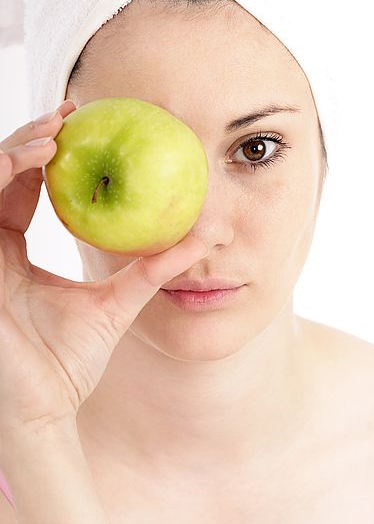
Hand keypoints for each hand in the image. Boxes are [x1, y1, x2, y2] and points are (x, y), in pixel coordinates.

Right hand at [0, 101, 207, 441]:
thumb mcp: (117, 303)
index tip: (80, 128)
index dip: (43, 156)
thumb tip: (203, 239)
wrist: (44, 408)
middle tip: (69, 116)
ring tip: (57, 134)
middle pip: (0, 174)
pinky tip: (36, 161)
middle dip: (30, 139)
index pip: (21, 189)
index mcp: (13, 252)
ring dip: (15, 149)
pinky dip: (0, 176)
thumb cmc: (69, 362)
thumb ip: (152, 269)